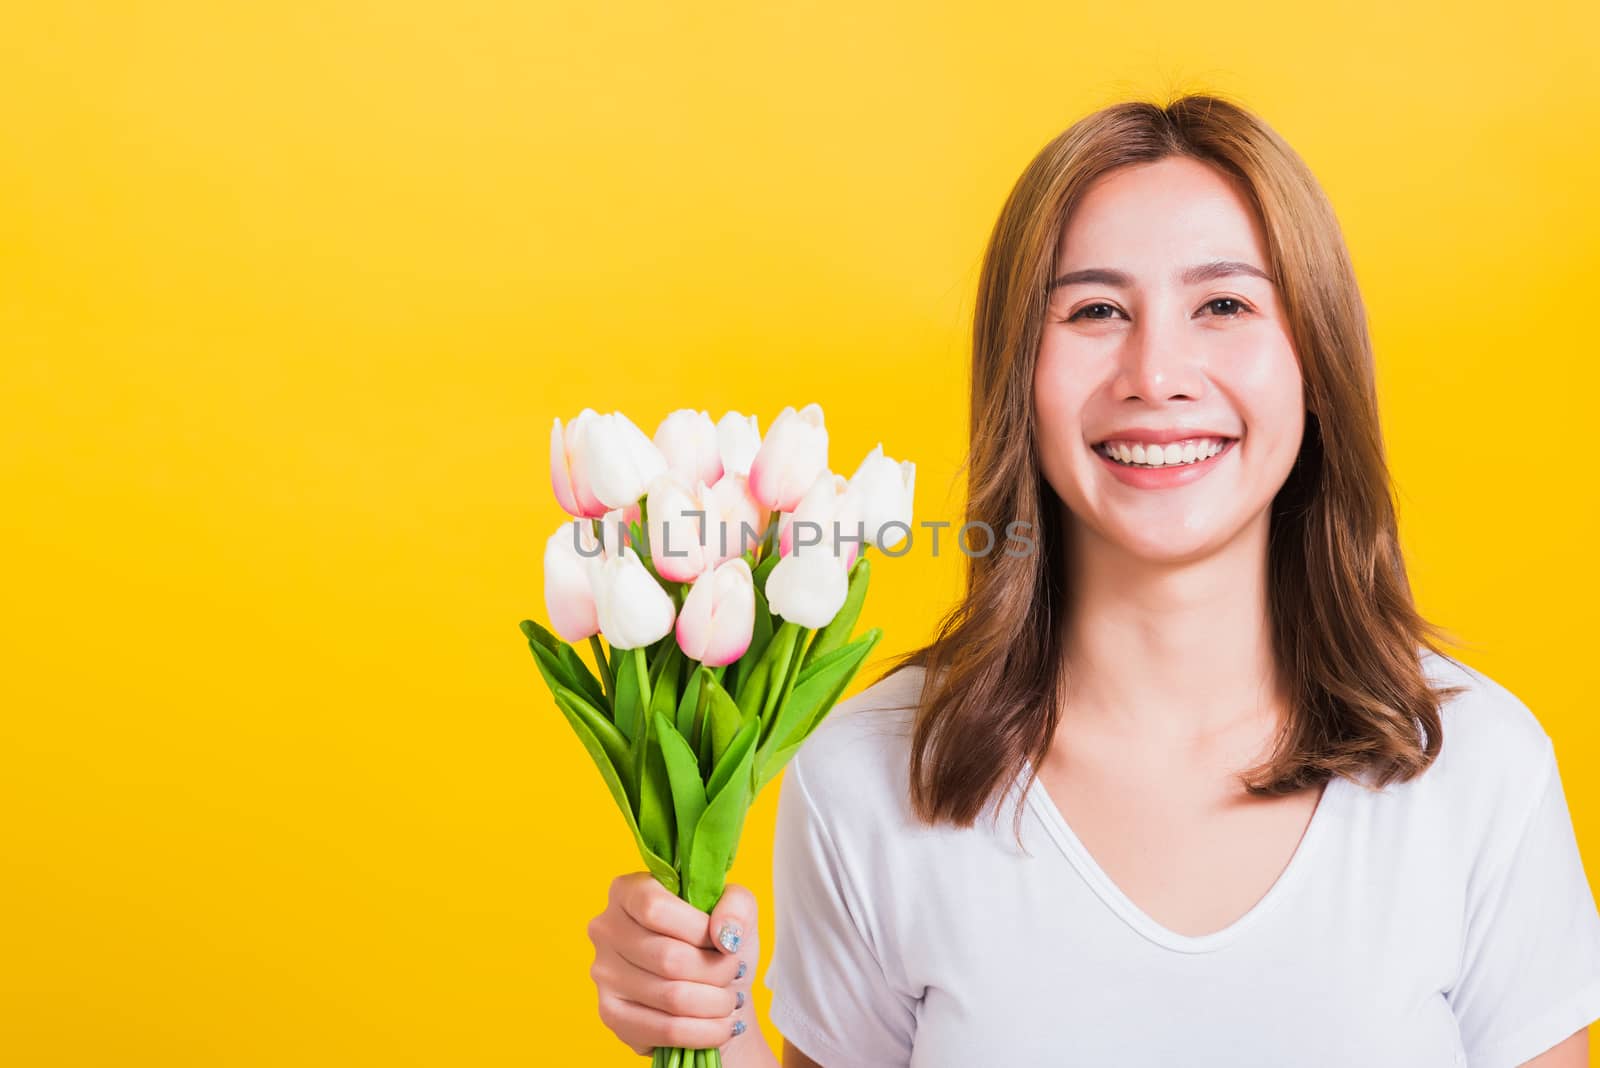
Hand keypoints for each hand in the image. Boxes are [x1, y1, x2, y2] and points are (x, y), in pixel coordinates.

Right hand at [588, 872, 759, 1056]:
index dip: (698, 929)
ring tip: (730, 999)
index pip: (654, 908)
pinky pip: (665, 1030)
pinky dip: (704, 1032)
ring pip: (671, 997)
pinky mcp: (611, 1015)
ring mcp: (604, 974)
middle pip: (667, 957)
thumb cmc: (716, 943)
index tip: (723, 940)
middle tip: (734, 972)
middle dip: (716, 971)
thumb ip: (737, 905)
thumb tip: (724, 934)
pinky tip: (720, 1025)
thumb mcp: (737, 908)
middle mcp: (606, 929)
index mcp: (628, 890)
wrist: (709, 988)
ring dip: (715, 1003)